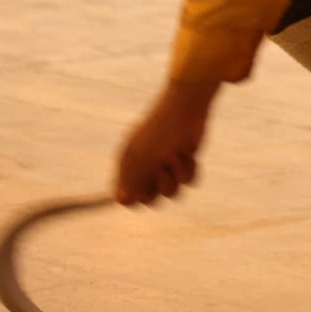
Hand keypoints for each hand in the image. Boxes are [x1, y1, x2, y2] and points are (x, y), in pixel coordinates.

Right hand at [114, 81, 216, 206]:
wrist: (185, 110)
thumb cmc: (158, 134)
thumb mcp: (141, 159)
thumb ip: (131, 183)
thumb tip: (121, 201)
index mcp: (129, 165)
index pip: (125, 194)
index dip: (134, 196)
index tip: (143, 189)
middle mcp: (145, 167)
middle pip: (149, 198)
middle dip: (158, 189)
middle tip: (162, 172)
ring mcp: (165, 165)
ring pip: (170, 192)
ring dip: (175, 177)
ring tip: (176, 158)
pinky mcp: (184, 162)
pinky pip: (187, 181)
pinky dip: (189, 170)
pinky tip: (188, 155)